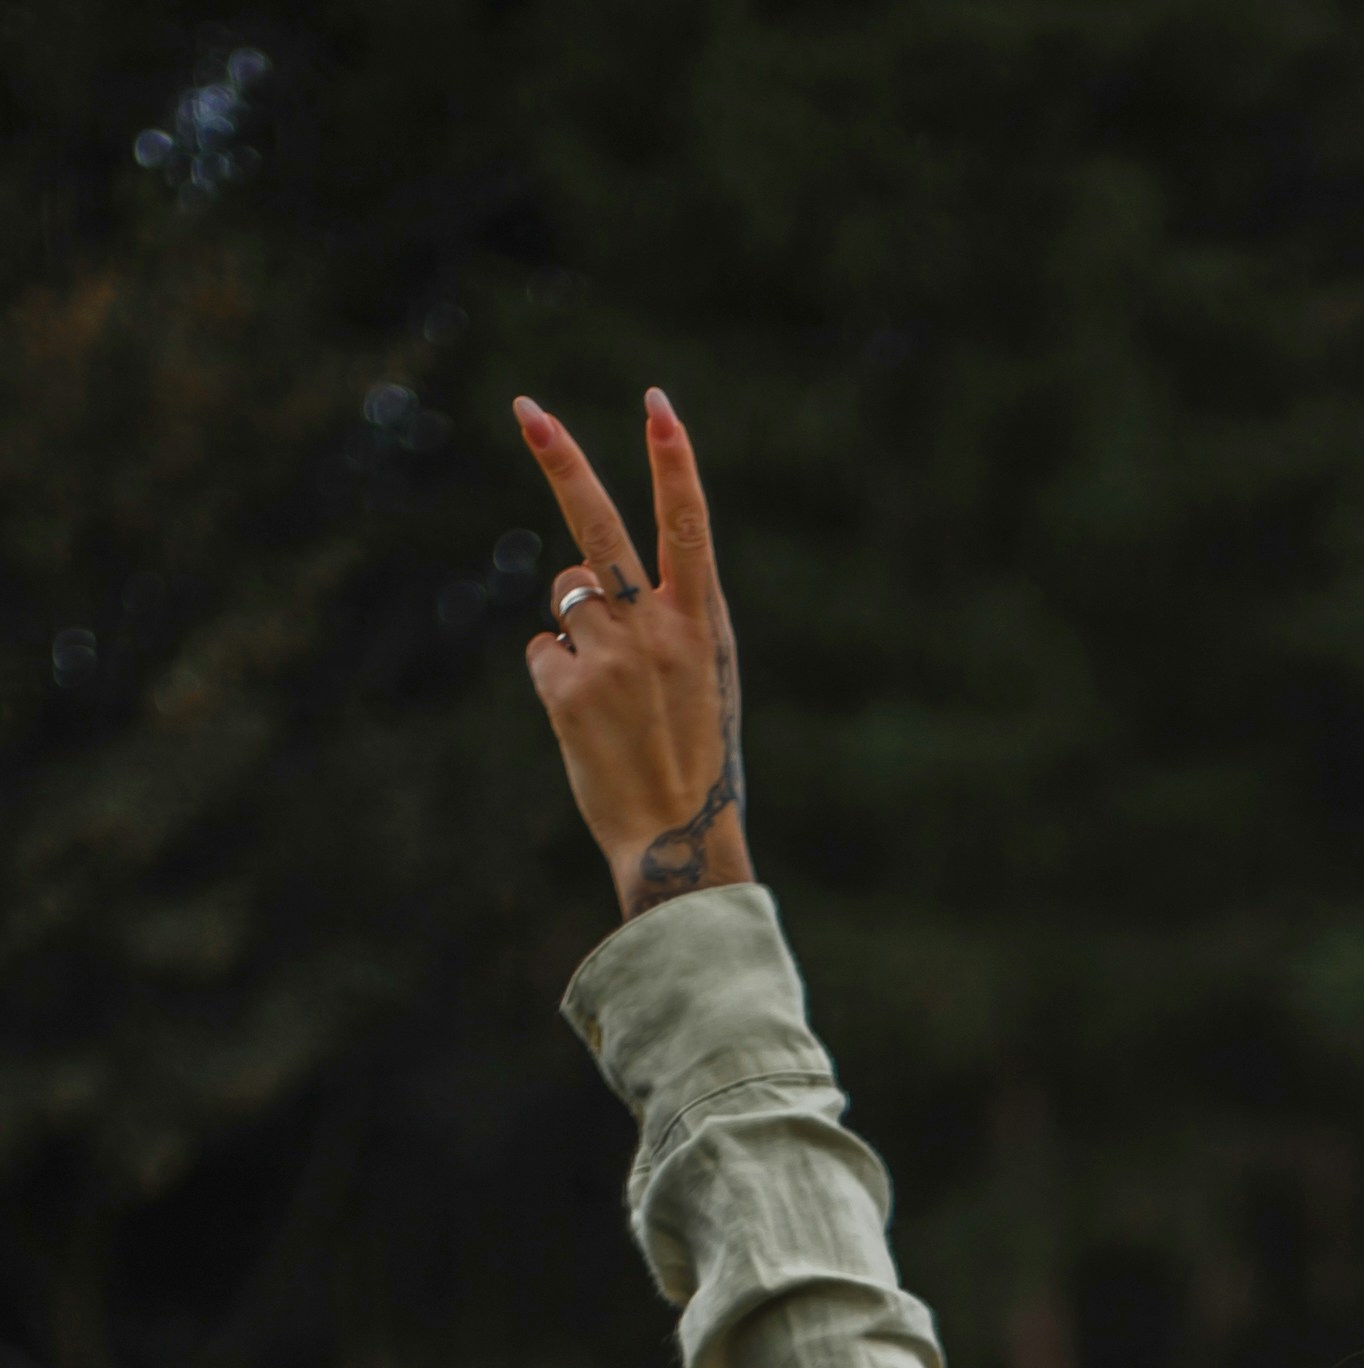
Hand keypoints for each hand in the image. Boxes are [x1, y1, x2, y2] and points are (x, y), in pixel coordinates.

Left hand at [514, 388, 752, 919]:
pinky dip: (557, 679)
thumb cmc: (697, 756)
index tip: (657, 404)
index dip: (673, 461)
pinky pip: (542, 652)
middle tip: (527, 408)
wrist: (679, 838)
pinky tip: (589, 722)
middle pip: (599, 527)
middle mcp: (656, 630)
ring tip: (612, 694)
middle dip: (562, 462)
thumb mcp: (706, 677)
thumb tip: (580, 578)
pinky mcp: (566, 687)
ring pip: (565, 598)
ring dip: (575, 630)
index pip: (688, 526)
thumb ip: (666, 618)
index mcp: (702, 623)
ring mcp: (609, 657)